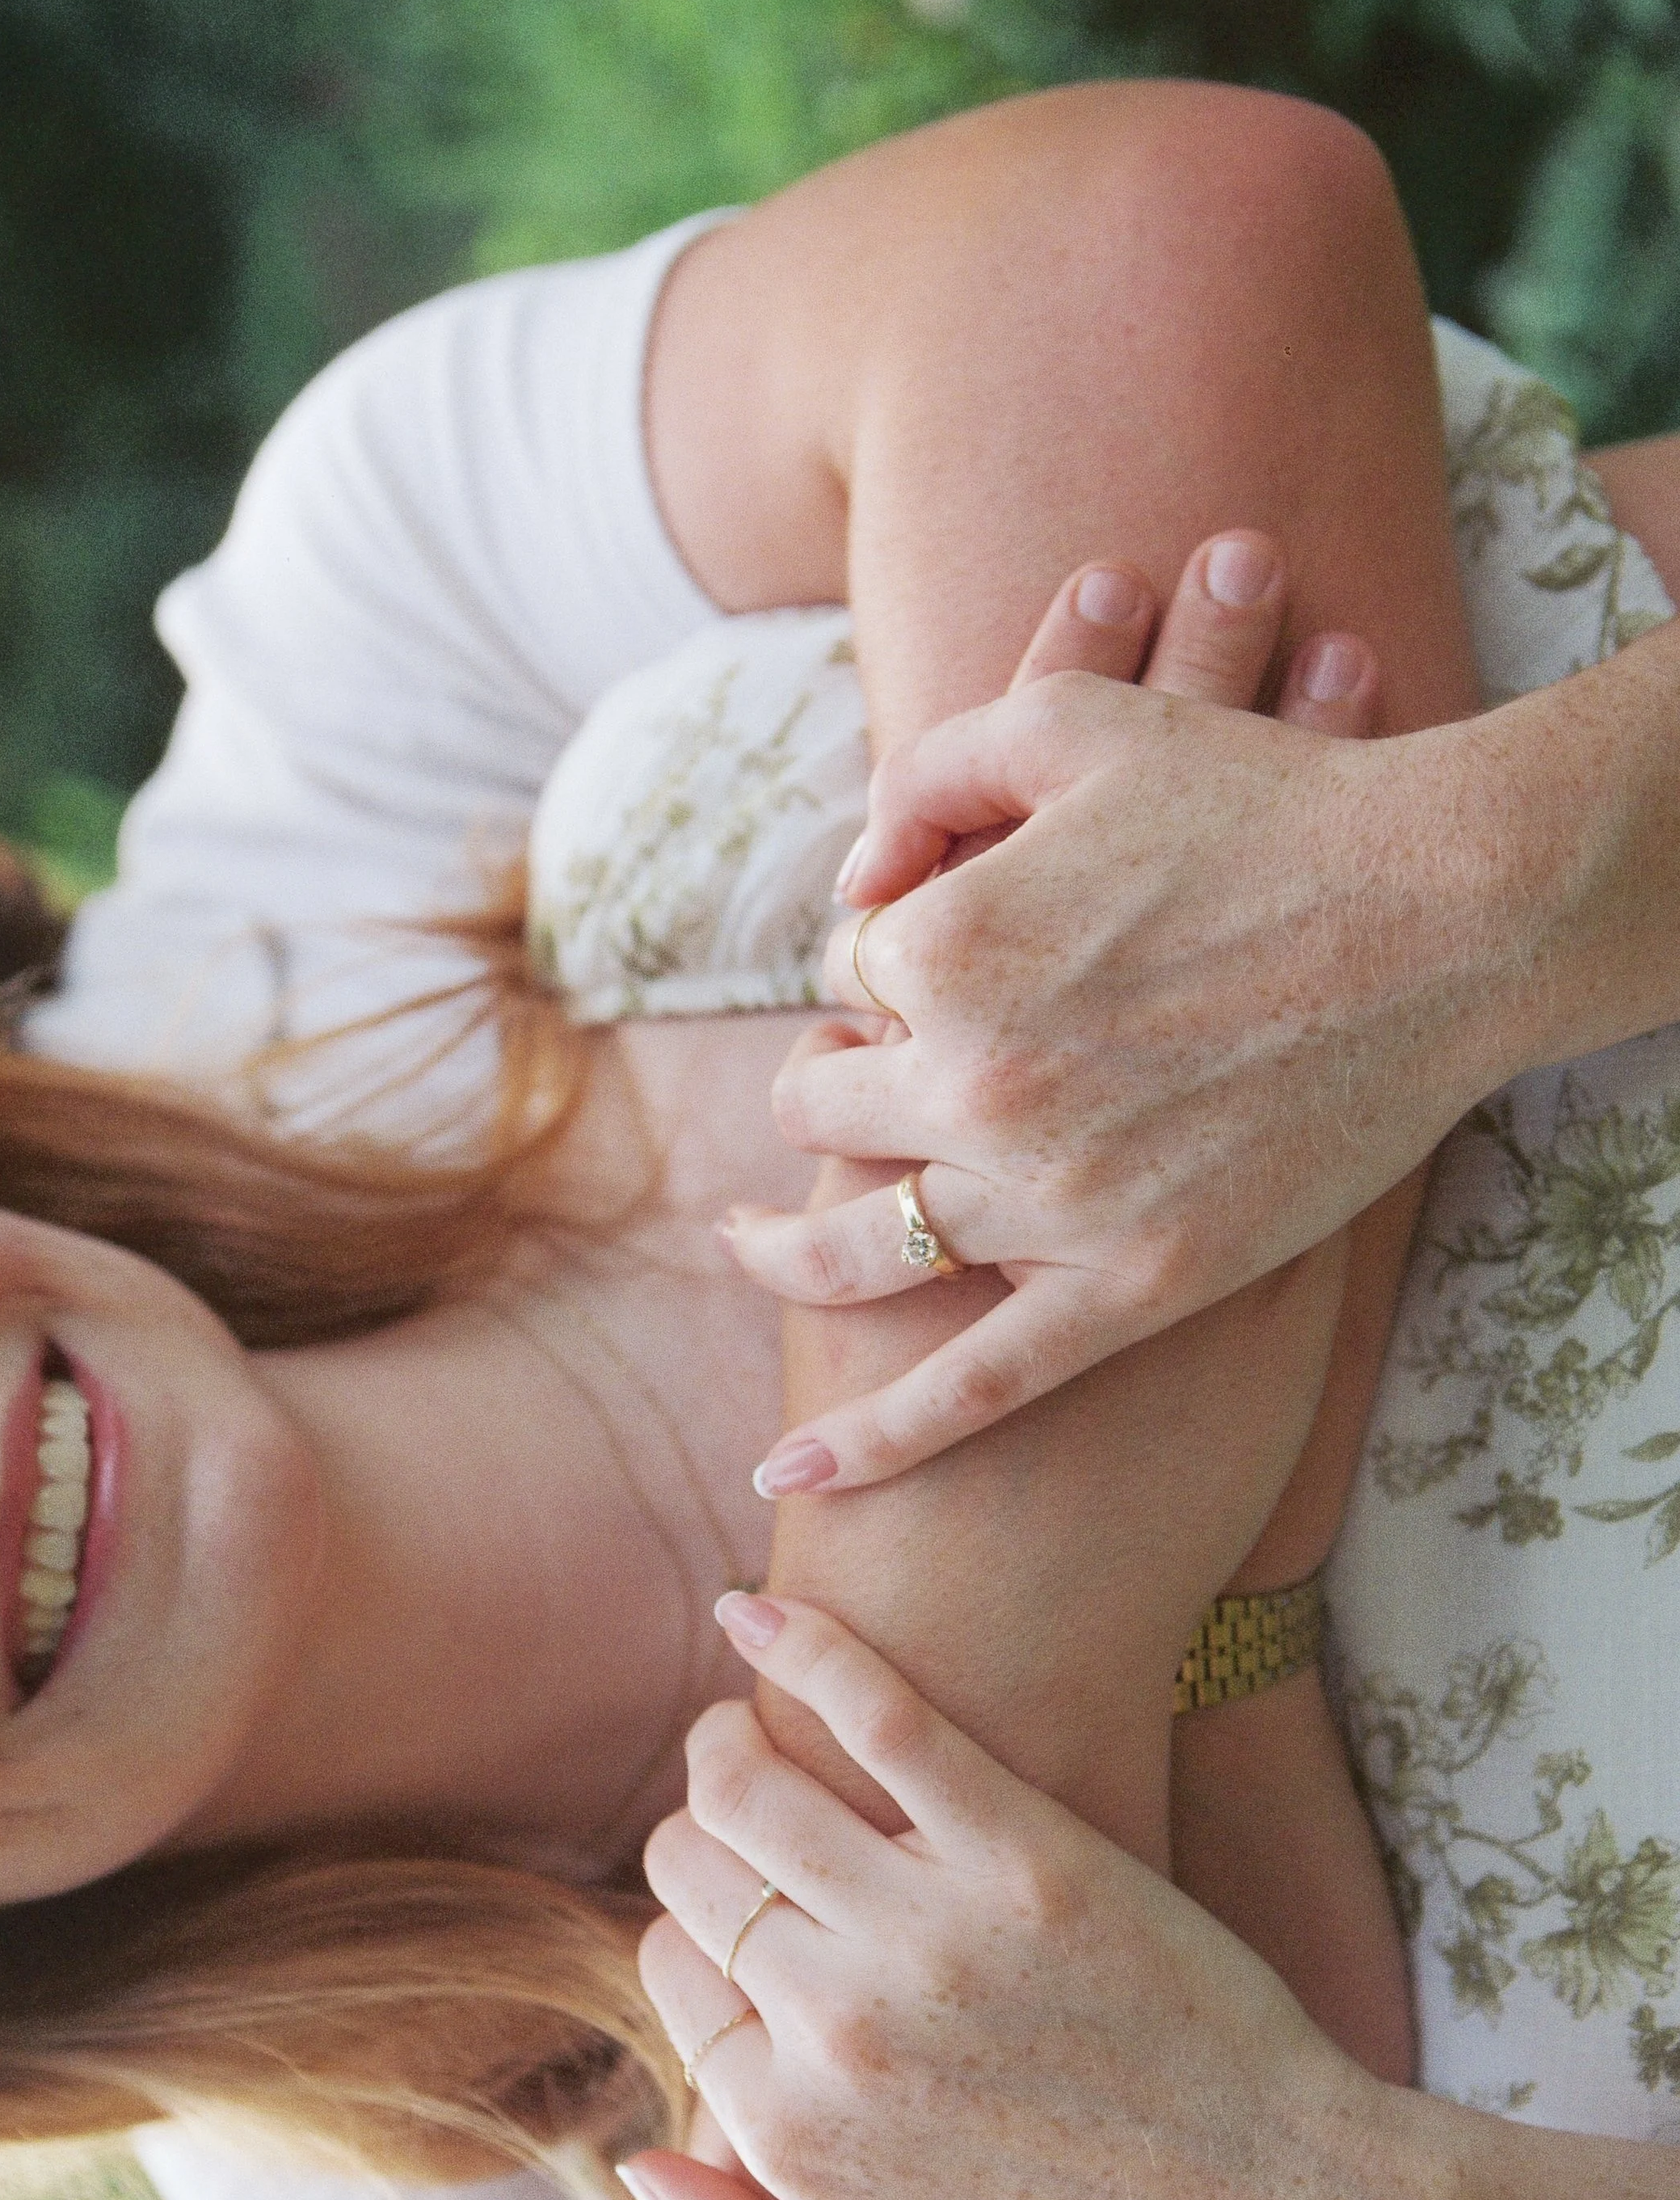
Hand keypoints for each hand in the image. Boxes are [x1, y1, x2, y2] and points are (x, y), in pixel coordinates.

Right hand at [630, 1593, 1364, 2199]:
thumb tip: (640, 2166)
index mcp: (796, 2133)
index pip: (675, 1973)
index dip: (696, 1937)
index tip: (745, 1922)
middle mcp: (839, 2025)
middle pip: (695, 1867)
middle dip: (697, 1833)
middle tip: (745, 1816)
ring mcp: (929, 1929)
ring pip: (751, 1783)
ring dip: (729, 1739)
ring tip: (755, 1726)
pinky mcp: (1021, 1848)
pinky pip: (877, 1715)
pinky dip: (804, 1648)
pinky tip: (759, 1614)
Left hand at [727, 535, 1490, 1494]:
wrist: (1442, 914)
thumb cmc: (1265, 802)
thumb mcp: (1070, 724)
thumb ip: (925, 778)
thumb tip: (849, 883)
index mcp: (940, 948)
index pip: (846, 973)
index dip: (887, 959)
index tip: (946, 951)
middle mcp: (973, 1083)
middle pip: (824, 1107)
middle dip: (835, 1082)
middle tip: (872, 1070)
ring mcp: (1049, 1200)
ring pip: (858, 1250)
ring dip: (787, 1248)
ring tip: (757, 1242)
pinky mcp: (1132, 1287)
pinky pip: (971, 1389)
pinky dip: (875, 1441)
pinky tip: (790, 1475)